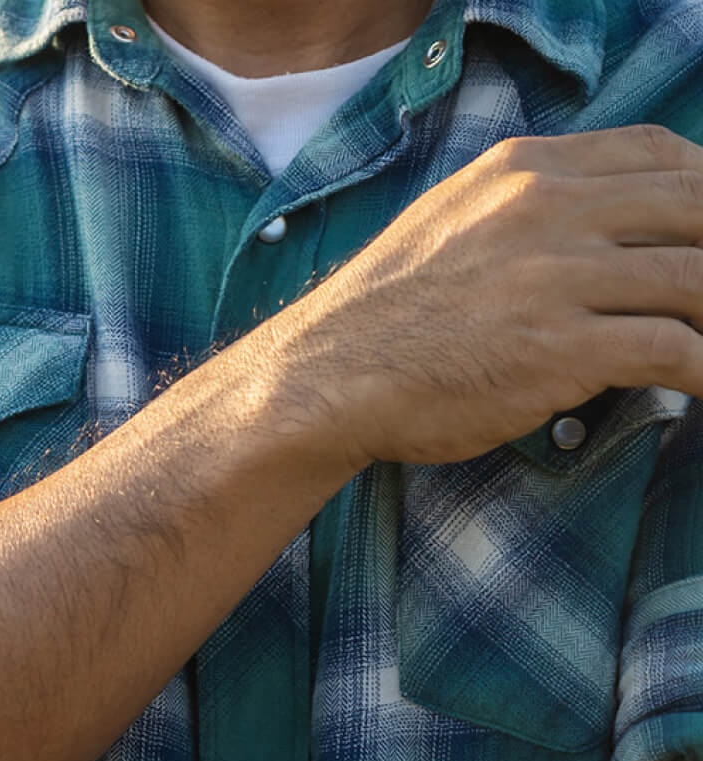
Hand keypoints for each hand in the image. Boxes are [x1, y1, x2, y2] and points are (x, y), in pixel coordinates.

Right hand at [267, 122, 702, 465]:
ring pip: (696, 279)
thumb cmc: (377, 320)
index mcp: (523, 173)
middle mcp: (549, 209)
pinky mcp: (562, 348)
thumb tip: (581, 232)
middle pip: (697, 207)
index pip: (657, 153)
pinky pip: (675, 349)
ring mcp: (558, 277)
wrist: (323, 379)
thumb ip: (518, 212)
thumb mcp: (446, 225)